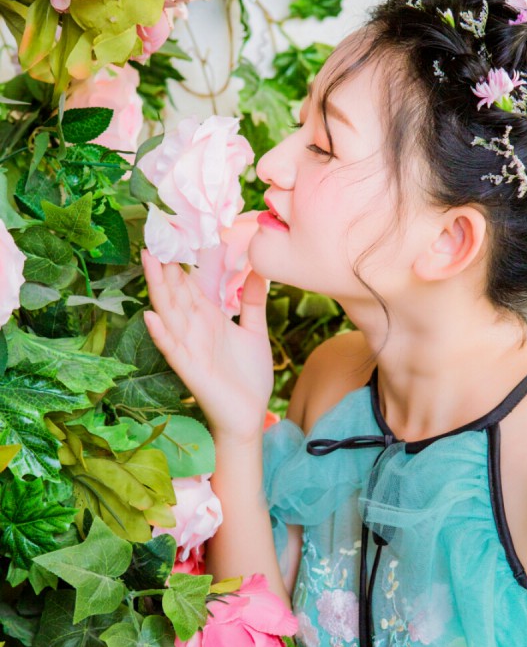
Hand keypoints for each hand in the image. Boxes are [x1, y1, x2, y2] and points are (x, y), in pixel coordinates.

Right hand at [141, 249, 272, 442]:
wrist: (251, 414)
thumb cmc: (249, 374)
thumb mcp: (254, 330)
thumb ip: (252, 301)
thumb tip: (257, 268)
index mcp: (208, 318)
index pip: (189, 284)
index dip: (180, 260)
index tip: (171, 232)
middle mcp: (194, 329)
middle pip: (175, 292)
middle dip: (164, 265)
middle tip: (153, 233)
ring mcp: (189, 348)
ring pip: (169, 313)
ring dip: (159, 289)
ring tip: (148, 262)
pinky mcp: (190, 370)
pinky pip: (173, 349)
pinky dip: (161, 334)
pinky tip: (151, 316)